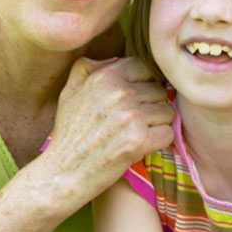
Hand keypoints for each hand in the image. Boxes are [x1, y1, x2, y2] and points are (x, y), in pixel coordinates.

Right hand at [41, 57, 173, 205]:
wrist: (63, 173)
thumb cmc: (69, 134)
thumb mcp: (70, 91)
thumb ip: (88, 68)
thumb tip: (116, 59)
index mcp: (105, 76)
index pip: (144, 68)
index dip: (143, 84)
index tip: (135, 100)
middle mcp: (119, 92)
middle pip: (159, 90)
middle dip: (151, 106)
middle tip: (133, 123)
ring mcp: (130, 116)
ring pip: (167, 111)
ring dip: (157, 124)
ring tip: (137, 134)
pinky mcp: (138, 140)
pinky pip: (168, 133)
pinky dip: (159, 142)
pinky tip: (142, 147)